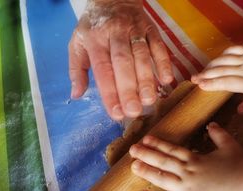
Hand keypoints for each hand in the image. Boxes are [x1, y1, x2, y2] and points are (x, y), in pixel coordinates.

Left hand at [69, 0, 172, 119]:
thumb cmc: (93, 26)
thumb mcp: (77, 44)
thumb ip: (77, 70)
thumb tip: (76, 95)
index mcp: (94, 40)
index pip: (102, 69)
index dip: (110, 92)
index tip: (116, 113)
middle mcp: (114, 34)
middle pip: (123, 63)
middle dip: (129, 89)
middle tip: (134, 111)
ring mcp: (134, 30)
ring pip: (142, 56)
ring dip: (147, 80)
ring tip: (149, 101)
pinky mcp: (150, 29)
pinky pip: (159, 46)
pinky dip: (164, 63)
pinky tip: (166, 80)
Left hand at [129, 122, 242, 190]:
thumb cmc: (242, 166)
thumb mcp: (230, 146)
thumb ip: (219, 135)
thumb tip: (211, 124)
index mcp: (196, 159)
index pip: (173, 150)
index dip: (159, 144)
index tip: (146, 139)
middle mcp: (188, 172)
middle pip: (164, 162)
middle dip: (147, 154)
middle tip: (132, 149)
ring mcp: (187, 189)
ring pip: (162, 178)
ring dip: (147, 172)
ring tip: (133, 166)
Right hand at [191, 45, 242, 113]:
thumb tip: (239, 111)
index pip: (227, 83)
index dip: (212, 84)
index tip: (199, 85)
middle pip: (222, 71)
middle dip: (205, 75)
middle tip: (192, 79)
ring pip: (225, 60)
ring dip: (211, 65)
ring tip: (200, 71)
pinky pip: (234, 50)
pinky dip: (223, 53)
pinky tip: (217, 58)